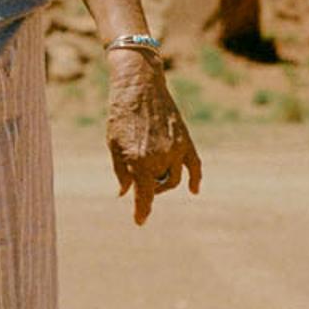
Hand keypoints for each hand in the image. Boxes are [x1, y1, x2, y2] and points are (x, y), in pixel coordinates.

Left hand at [107, 46, 200, 224]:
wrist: (139, 87)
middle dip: (150, 190)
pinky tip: (194, 190)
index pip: (144, 196)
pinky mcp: (185, 140)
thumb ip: (121, 172)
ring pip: (175, 179)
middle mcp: (160, 158)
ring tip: (154, 178)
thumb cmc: (120, 116)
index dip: (141, 211)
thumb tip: (124, 193)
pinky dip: (195, 179)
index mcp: (139, 161)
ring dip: (165, 183)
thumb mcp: (113, 145)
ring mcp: (176, 149)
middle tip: (140, 184)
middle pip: (159, 187)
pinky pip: (195, 166)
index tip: (140, 221)